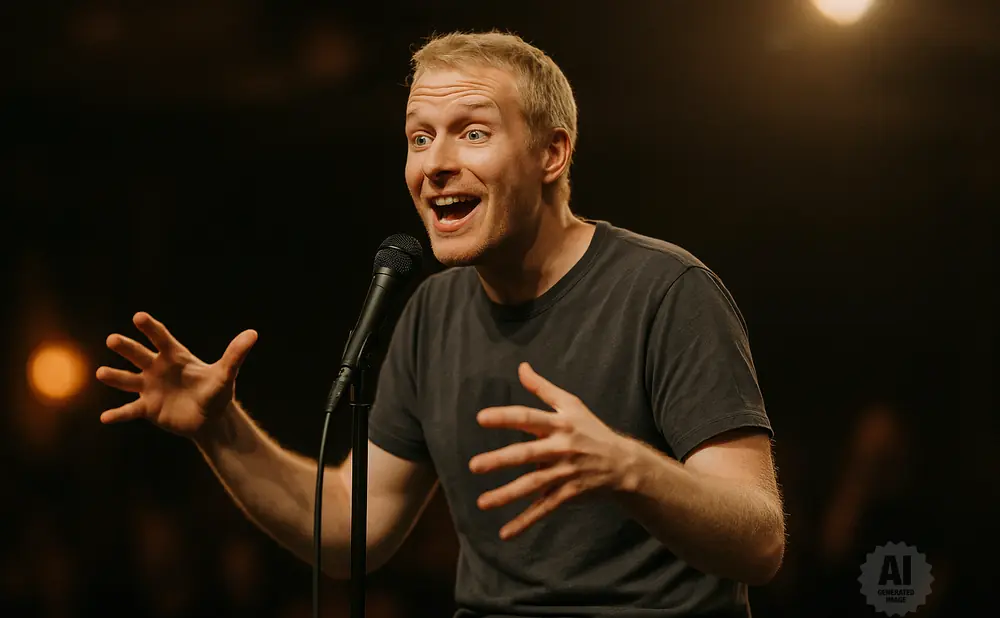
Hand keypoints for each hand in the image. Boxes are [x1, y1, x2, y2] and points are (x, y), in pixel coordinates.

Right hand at [96, 312, 256, 438]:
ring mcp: (150, 388)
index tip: (139, 317)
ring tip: (101, 373)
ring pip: (127, 380)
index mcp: (175, 356)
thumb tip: (253, 334)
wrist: (211, 419)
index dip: (151, 328)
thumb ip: (235, 355)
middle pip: (138, 354)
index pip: (161, 338)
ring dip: (114, 377)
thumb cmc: (217, 392)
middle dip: (126, 347)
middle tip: (113, 339)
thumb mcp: (226, 374)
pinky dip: (118, 414)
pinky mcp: (147, 408)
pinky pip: (129, 410)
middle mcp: (158, 368)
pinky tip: (105, 418)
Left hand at [469, 362, 635, 539]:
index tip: (481, 418)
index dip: (505, 417)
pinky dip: (525, 522)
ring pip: (532, 486)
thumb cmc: (591, 429)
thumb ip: (543, 388)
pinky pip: (543, 509)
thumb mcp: (571, 404)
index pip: (528, 418)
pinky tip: (505, 533)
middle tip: (474, 466)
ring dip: (507, 495)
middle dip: (500, 460)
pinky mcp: (567, 494)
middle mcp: (561, 448)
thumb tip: (521, 367)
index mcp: (559, 424)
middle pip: (527, 454)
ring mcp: (564, 473)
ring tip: (481, 503)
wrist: (622, 463)